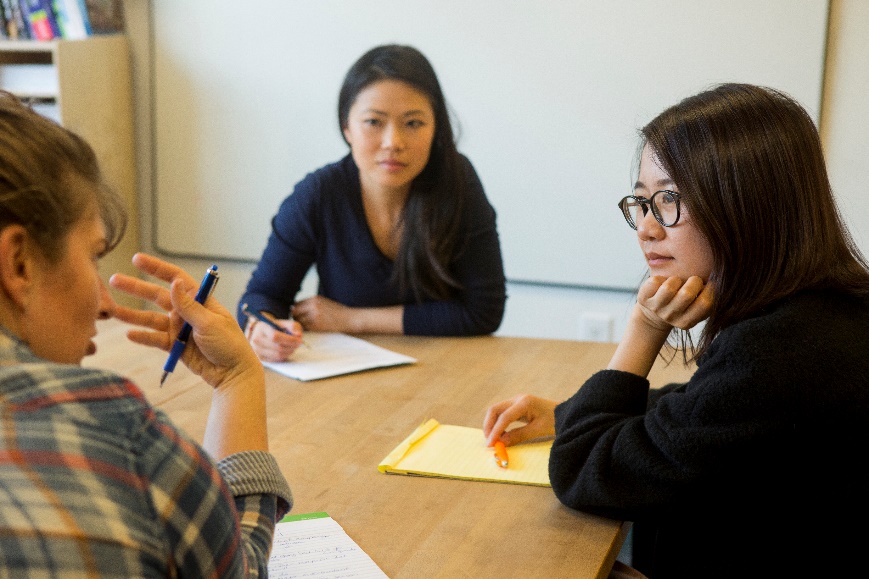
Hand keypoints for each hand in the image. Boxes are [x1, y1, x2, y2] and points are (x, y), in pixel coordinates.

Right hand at [109, 253, 261, 389]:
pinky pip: (155, 339)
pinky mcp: (175, 346)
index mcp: (199, 300)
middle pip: (157, 296)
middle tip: (114, 280)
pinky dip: (143, 337)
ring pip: (151, 319)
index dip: (157, 268)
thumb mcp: (209, 323)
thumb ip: (189, 306)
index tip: (138, 259)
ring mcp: (180, 329)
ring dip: (133, 315)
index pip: (175, 278)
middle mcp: (187, 312)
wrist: (233, 373)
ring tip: (112, 311)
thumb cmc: (229, 344)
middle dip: (136, 288)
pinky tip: (129, 334)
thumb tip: (174, 282)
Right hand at [246, 315, 303, 362]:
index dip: (289, 340)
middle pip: (278, 347)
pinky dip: (284, 356)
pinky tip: (286, 350)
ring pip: (278, 355)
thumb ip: (293, 326)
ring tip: (293, 346)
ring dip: (289, 352)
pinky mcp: (260, 358)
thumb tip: (298, 335)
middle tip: (298, 344)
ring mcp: (257, 350)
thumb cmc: (275, 327)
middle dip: (292, 347)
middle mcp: (256, 339)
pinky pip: (276, 360)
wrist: (263, 332)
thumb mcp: (285, 323)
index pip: (275, 336)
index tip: (299, 340)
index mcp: (262, 328)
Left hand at [291, 295, 351, 331]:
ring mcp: (314, 315)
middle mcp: (313, 305)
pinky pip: (305, 328)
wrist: (348, 318)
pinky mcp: (316, 325)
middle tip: (300, 321)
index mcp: (314, 299)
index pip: (297, 303)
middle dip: (296, 317)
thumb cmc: (337, 311)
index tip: (297, 314)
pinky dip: (306, 329)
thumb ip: (311, 304)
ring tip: (309, 325)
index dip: (296, 310)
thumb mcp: (324, 302)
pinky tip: (313, 328)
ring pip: (299, 321)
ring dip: (301, 324)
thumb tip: (295, 308)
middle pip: (295, 312)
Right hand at [482, 394, 558, 446]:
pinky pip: (502, 413)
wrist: (566, 413)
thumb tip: (501, 443)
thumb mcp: (538, 430)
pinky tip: (500, 434)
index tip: (490, 444)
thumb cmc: (555, 420)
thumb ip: (518, 435)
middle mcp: (518, 398)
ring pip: (496, 411)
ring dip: (492, 424)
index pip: (504, 417)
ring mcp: (517, 401)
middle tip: (488, 441)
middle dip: (489, 426)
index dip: (495, 431)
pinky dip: (498, 423)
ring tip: (494, 439)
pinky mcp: (517, 405)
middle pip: (495, 410)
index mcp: (524, 403)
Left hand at [635, 275, 712, 331]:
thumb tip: (721, 280)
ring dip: (676, 279)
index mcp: (687, 322)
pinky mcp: (644, 299)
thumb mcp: (695, 306)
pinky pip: (654, 282)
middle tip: (693, 281)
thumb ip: (709, 297)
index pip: (705, 304)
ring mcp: (656, 308)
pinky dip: (660, 278)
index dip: (710, 289)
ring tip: (677, 282)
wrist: (653, 314)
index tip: (709, 284)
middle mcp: (671, 317)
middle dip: (694, 281)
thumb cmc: (682, 304)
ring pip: (669, 287)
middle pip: (687, 294)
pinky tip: (662, 283)